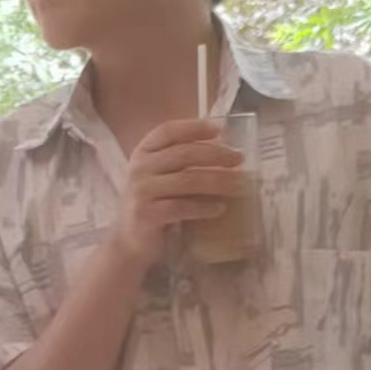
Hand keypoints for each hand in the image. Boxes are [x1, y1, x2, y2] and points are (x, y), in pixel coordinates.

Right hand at [114, 118, 247, 267]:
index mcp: (143, 152)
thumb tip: (224, 150)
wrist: (130, 242)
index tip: (219, 130)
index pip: (168, 131)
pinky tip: (221, 208)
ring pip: (188, 180)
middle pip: (184, 154)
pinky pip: (182, 207)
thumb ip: (181, 162)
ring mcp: (141, 191)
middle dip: (216, 155)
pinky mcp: (147, 214)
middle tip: (239, 159)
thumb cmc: (154, 205)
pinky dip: (205, 207)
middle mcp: (139, 168)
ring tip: (240, 185)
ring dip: (218, 181)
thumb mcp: (161, 178)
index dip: (194, 128)